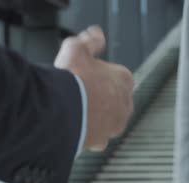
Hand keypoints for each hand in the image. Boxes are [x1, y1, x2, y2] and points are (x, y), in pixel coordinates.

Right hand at [54, 26, 133, 150]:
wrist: (63, 110)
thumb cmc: (72, 79)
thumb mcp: (76, 47)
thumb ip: (89, 41)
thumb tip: (96, 36)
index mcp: (124, 79)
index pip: (113, 75)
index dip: (95, 74)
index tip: (82, 74)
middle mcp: (125, 104)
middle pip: (111, 99)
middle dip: (96, 97)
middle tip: (77, 93)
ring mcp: (115, 124)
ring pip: (105, 119)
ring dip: (92, 116)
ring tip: (74, 111)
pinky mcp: (102, 141)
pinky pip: (95, 138)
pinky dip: (86, 134)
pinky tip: (74, 128)